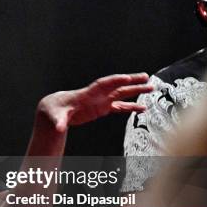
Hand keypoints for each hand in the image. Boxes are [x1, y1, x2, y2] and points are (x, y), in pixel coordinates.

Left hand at [37, 73, 152, 131]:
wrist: (57, 110)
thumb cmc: (56, 110)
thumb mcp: (57, 117)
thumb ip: (59, 122)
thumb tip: (58, 128)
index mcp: (86, 94)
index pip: (103, 84)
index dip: (114, 80)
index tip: (127, 78)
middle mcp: (97, 95)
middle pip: (117, 86)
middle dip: (131, 82)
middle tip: (146, 78)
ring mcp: (101, 101)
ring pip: (122, 94)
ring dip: (136, 91)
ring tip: (150, 88)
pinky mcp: (103, 108)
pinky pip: (120, 107)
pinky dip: (130, 107)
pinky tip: (142, 108)